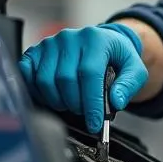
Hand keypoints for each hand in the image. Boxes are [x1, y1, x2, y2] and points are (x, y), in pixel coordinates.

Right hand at [19, 23, 147, 132]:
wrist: (102, 41)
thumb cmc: (116, 56)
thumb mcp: (134, 68)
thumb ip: (129, 84)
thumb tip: (116, 101)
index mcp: (95, 39)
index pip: (89, 74)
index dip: (91, 103)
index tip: (94, 123)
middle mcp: (70, 38)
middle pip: (65, 80)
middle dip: (75, 104)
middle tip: (84, 112)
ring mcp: (50, 43)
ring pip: (46, 81)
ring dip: (58, 101)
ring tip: (70, 104)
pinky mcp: (36, 51)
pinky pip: (28, 75)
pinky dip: (38, 92)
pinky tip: (52, 97)